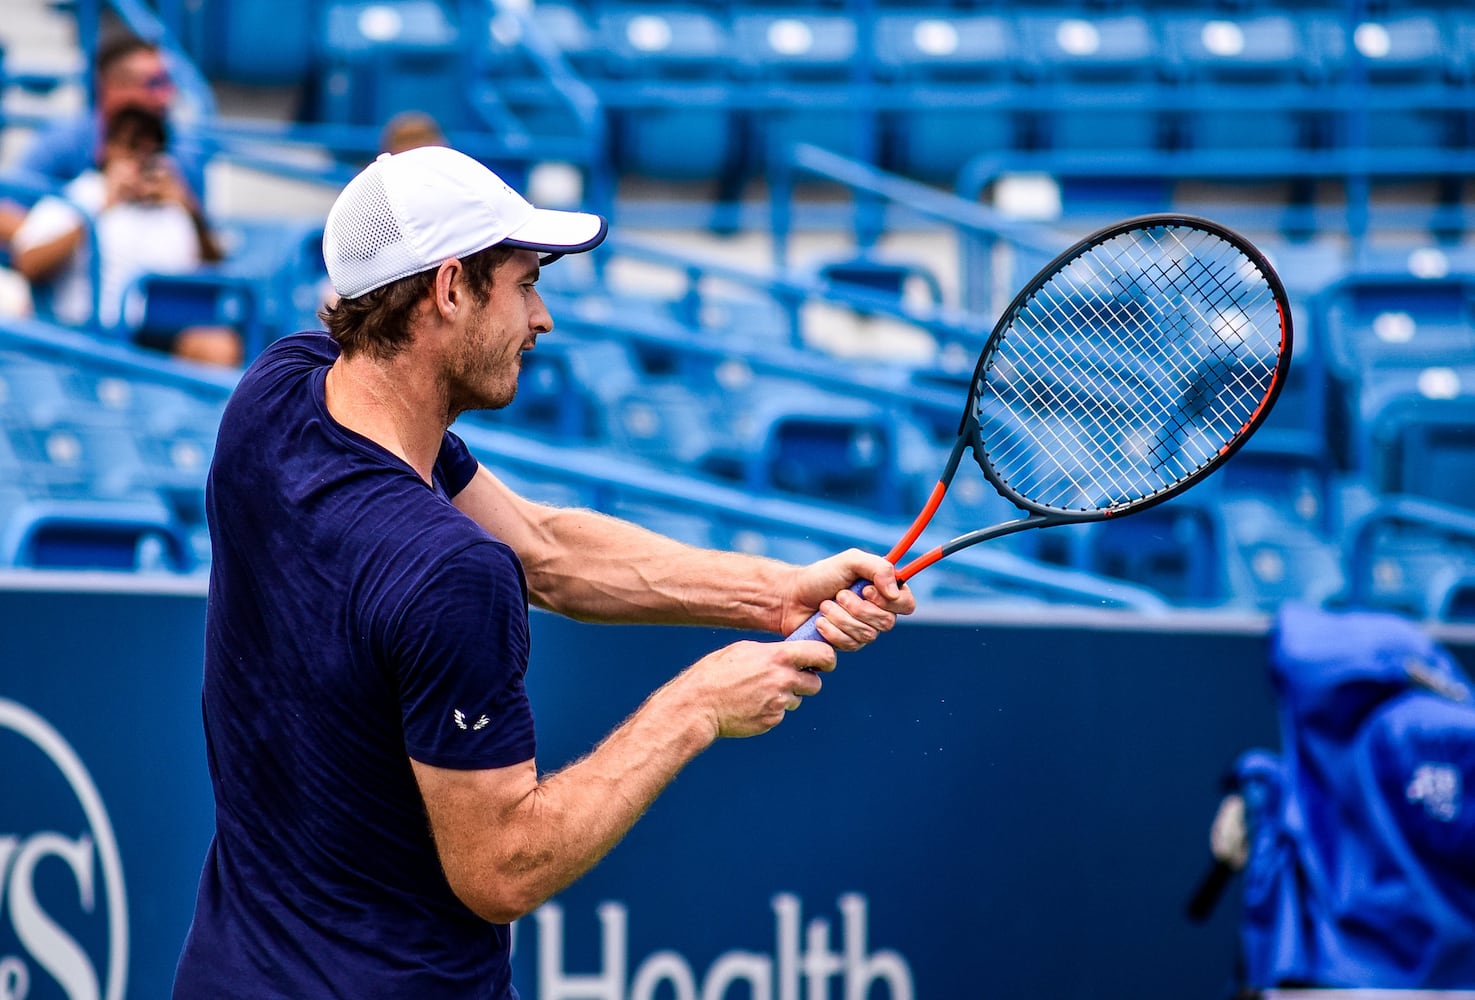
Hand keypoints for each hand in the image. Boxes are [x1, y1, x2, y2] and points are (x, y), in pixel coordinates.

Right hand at [680, 639, 833, 738]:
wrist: (699, 705)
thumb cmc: (716, 673)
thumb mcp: (743, 650)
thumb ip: (772, 652)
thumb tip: (790, 653)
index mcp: (778, 657)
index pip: (823, 655)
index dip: (827, 659)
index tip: (823, 662)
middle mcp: (783, 680)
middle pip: (815, 683)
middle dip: (805, 681)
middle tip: (787, 679)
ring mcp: (779, 703)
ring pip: (797, 700)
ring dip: (786, 696)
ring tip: (758, 691)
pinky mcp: (772, 720)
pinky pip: (781, 714)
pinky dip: (771, 710)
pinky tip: (751, 704)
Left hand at [780, 548, 915, 649]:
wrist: (791, 597)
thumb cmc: (821, 576)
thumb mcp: (850, 561)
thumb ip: (878, 568)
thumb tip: (894, 592)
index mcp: (883, 591)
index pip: (907, 604)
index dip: (889, 601)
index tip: (865, 590)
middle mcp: (878, 612)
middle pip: (887, 622)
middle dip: (857, 608)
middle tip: (838, 595)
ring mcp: (864, 631)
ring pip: (867, 635)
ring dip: (841, 618)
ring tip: (824, 606)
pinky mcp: (848, 645)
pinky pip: (851, 645)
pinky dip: (832, 631)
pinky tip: (820, 622)